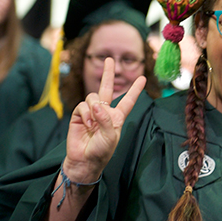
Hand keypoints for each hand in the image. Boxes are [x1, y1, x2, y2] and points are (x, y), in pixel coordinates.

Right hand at [63, 58, 145, 182]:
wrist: (84, 160)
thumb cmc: (101, 151)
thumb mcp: (111, 136)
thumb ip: (106, 119)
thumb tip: (96, 104)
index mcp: (117, 117)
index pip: (128, 101)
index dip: (135, 90)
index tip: (142, 78)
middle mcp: (104, 112)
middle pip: (107, 89)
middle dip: (108, 74)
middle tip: (110, 60)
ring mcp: (91, 112)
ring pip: (93, 97)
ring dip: (93, 107)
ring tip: (92, 123)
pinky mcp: (79, 115)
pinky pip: (83, 105)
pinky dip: (85, 113)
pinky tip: (87, 124)